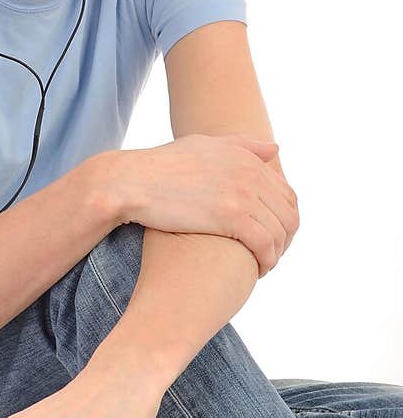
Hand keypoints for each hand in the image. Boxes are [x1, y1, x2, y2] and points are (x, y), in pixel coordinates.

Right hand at [111, 134, 299, 277]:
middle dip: (285, 241)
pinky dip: (267, 261)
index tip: (271, 238)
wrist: (130, 182)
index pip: (287, 195)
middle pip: (288, 215)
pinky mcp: (231, 216)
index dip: (284, 221)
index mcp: (246, 158)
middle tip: (269, 257)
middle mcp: (250, 172)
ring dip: (276, 254)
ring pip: (279, 232)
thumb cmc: (159, 167)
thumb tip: (274, 148)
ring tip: (262, 266)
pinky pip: (265, 244)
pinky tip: (256, 271)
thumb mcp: (203, 146)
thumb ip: (241, 145)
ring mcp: (242, 193)